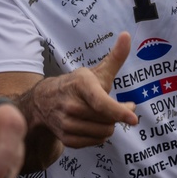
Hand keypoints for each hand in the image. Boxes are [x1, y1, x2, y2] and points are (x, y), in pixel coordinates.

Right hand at [28, 31, 138, 148]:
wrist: (44, 101)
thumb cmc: (76, 85)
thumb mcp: (95, 71)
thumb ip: (115, 57)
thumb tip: (127, 35)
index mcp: (81, 85)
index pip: (101, 102)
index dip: (118, 111)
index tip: (133, 118)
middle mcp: (71, 105)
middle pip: (108, 120)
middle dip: (116, 115)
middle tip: (115, 107)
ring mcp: (66, 123)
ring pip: (103, 133)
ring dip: (108, 126)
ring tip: (101, 115)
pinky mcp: (66, 138)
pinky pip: (95, 142)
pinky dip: (99, 135)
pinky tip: (92, 124)